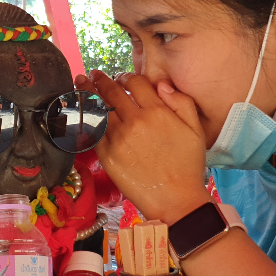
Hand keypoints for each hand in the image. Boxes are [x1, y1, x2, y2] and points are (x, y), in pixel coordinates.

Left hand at [76, 70, 211, 223]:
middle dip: (100, 80)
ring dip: (87, 93)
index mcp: (157, 112)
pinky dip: (85, 118)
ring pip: (98, 109)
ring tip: (80, 84)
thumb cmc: (188, 166)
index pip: (135, 84)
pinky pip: (92, 131)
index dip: (126, 77)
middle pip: (112, 93)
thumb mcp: (195, 129)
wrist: (176, 200)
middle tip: (92, 74)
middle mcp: (135, 121)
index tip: (120, 77)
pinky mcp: (107, 155)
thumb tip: (161, 84)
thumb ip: (181, 101)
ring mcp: (118, 138)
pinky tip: (80, 110)